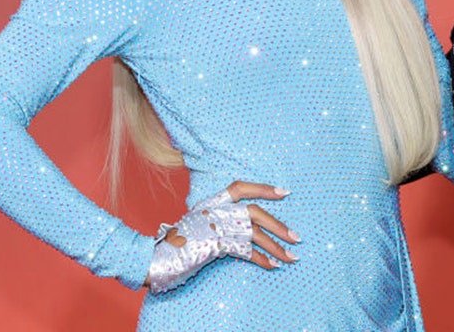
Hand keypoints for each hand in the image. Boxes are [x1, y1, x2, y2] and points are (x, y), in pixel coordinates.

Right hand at [147, 181, 298, 292]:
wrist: (156, 256)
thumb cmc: (177, 240)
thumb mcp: (198, 220)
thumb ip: (219, 218)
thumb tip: (246, 225)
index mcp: (212, 201)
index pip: (240, 188)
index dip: (263, 188)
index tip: (285, 193)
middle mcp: (217, 211)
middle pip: (255, 213)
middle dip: (279, 225)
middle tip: (297, 237)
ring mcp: (216, 227)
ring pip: (254, 234)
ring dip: (276, 247)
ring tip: (292, 256)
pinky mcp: (216, 245)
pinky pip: (245, 252)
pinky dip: (261, 260)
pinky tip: (273, 266)